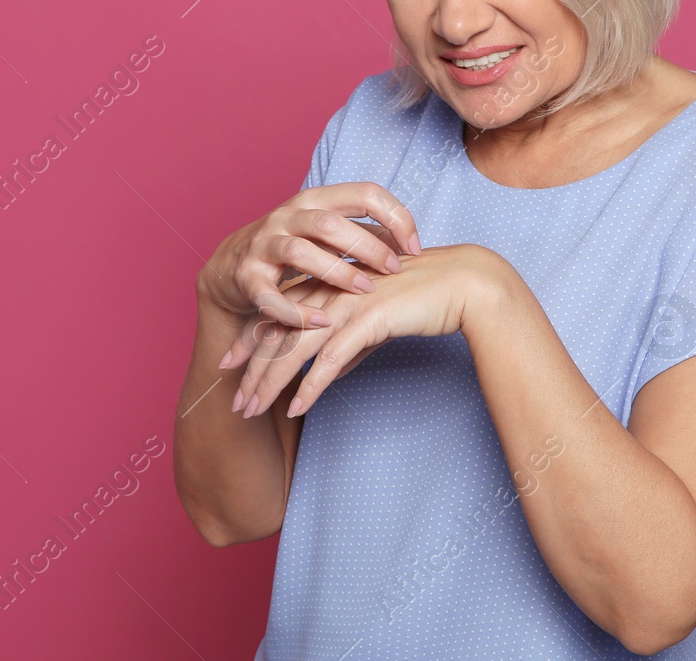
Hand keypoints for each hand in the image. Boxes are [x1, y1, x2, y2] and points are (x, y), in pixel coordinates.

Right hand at [197, 182, 422, 330]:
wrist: (231, 267)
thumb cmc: (293, 248)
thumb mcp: (328, 234)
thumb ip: (365, 234)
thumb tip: (410, 243)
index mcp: (316, 199)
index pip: (364, 193)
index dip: (396, 216)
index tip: (415, 247)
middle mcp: (288, 215)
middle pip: (331, 223)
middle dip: (367, 247)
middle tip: (394, 270)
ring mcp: (264, 244)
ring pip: (300, 253)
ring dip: (336, 273)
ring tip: (364, 291)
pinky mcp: (247, 277)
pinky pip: (270, 295)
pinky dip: (296, 311)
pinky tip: (322, 322)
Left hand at [223, 244, 508, 418]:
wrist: (464, 283)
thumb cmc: (426, 299)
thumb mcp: (379, 321)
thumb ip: (351, 343)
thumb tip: (330, 374)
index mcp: (331, 284)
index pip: (279, 314)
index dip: (253, 341)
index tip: (231, 364)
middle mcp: (332, 290)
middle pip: (278, 333)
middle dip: (252, 371)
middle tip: (234, 402)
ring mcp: (348, 303)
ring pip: (295, 348)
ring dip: (269, 383)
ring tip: (252, 411)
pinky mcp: (368, 318)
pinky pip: (330, 359)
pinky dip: (309, 386)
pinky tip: (295, 409)